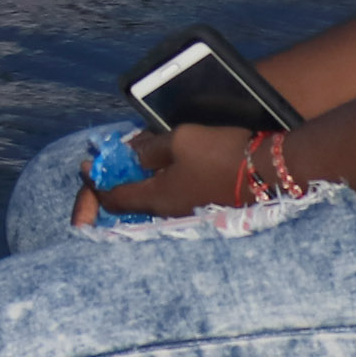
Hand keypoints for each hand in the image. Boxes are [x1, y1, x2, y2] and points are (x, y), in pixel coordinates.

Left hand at [73, 123, 284, 225]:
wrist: (269, 172)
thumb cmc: (220, 154)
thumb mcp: (179, 140)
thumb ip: (148, 148)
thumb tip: (129, 154)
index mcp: (155, 198)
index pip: (112, 197)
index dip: (94, 183)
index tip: (86, 167)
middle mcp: (167, 214)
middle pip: (130, 206)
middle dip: (113, 190)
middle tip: (107, 172)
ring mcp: (187, 215)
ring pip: (150, 205)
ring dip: (137, 189)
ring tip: (133, 169)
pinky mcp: (204, 211)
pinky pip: (170, 202)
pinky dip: (158, 190)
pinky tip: (163, 175)